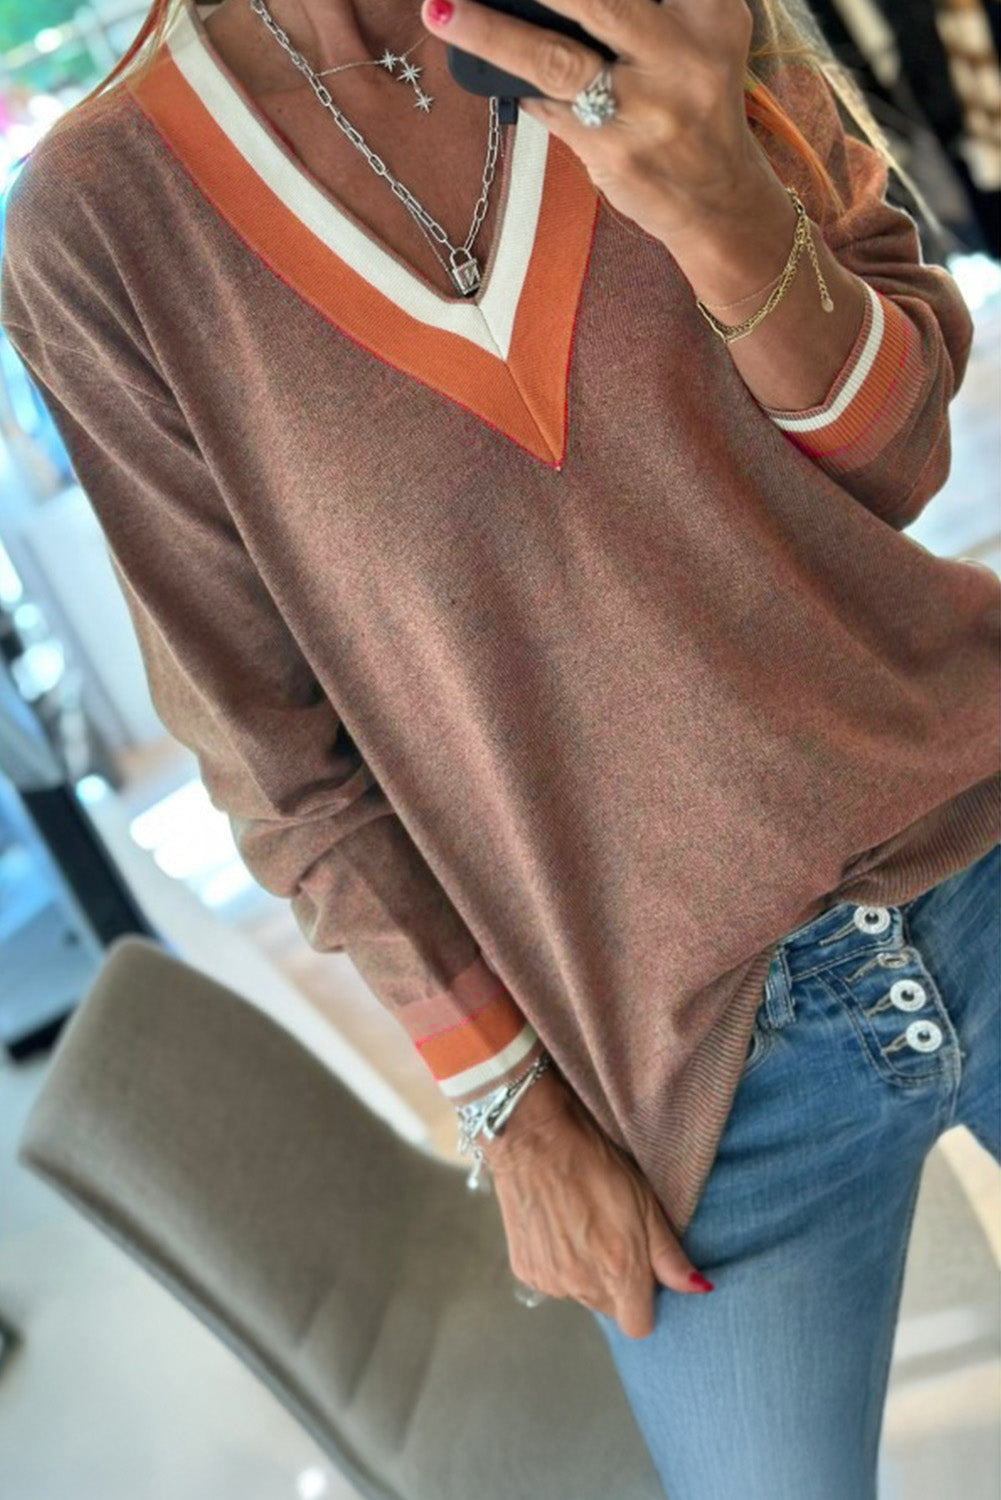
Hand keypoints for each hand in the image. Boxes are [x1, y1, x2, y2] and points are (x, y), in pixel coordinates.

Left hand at [420, 0, 765, 245]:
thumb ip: (638, 10)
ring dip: (491, 31)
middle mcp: (684, 55)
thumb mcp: (698, 37)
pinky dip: (516, 85)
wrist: (718, 201)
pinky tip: (484, 64)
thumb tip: (539, 0)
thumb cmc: (693, 103)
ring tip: (442, 9)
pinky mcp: (614, 152)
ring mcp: (647, 109)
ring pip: (555, 57)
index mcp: (711, 11)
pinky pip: (547, 108)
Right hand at [478, 1071, 713, 1337]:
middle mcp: (582, 1286)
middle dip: (615, 1285)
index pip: (638, 1326)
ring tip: (580, 1226)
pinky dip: (557, 1264)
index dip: (643, 1300)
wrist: (534, 1138)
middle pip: (608, 1309)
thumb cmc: (595, 1162)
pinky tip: (556, 1227)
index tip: (641, 1269)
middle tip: (610, 1237)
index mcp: (619, 1272)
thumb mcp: (644, 1201)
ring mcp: (549, 1280)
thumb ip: (669, 1254)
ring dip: (584, 1274)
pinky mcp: (523, 1269)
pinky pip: (551, 1281)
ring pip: (579, 1295)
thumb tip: (699, 1288)